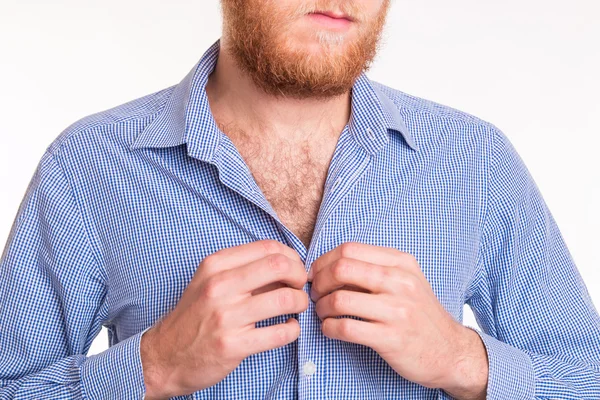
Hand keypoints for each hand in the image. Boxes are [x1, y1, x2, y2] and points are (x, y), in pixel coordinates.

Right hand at [141, 240, 308, 398]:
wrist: (164, 356)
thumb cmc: (194, 316)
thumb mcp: (210, 282)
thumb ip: (244, 271)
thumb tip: (287, 264)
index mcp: (215, 265)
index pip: (268, 248)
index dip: (291, 257)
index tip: (294, 269)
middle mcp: (219, 286)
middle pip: (279, 266)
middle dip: (300, 275)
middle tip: (300, 287)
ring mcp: (225, 316)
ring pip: (285, 299)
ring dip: (300, 303)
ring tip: (297, 308)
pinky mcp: (232, 345)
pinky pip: (279, 333)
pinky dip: (293, 330)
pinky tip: (289, 328)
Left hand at [308, 242, 487, 399]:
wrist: (450, 351)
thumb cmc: (419, 313)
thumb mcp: (406, 280)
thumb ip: (374, 268)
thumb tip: (328, 266)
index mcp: (401, 263)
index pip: (349, 249)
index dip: (324, 261)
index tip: (316, 274)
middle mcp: (400, 282)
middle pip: (341, 269)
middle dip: (319, 282)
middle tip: (315, 294)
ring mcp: (397, 310)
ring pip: (339, 300)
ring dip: (321, 308)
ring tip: (323, 313)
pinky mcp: (391, 338)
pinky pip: (346, 328)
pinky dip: (329, 328)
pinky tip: (330, 329)